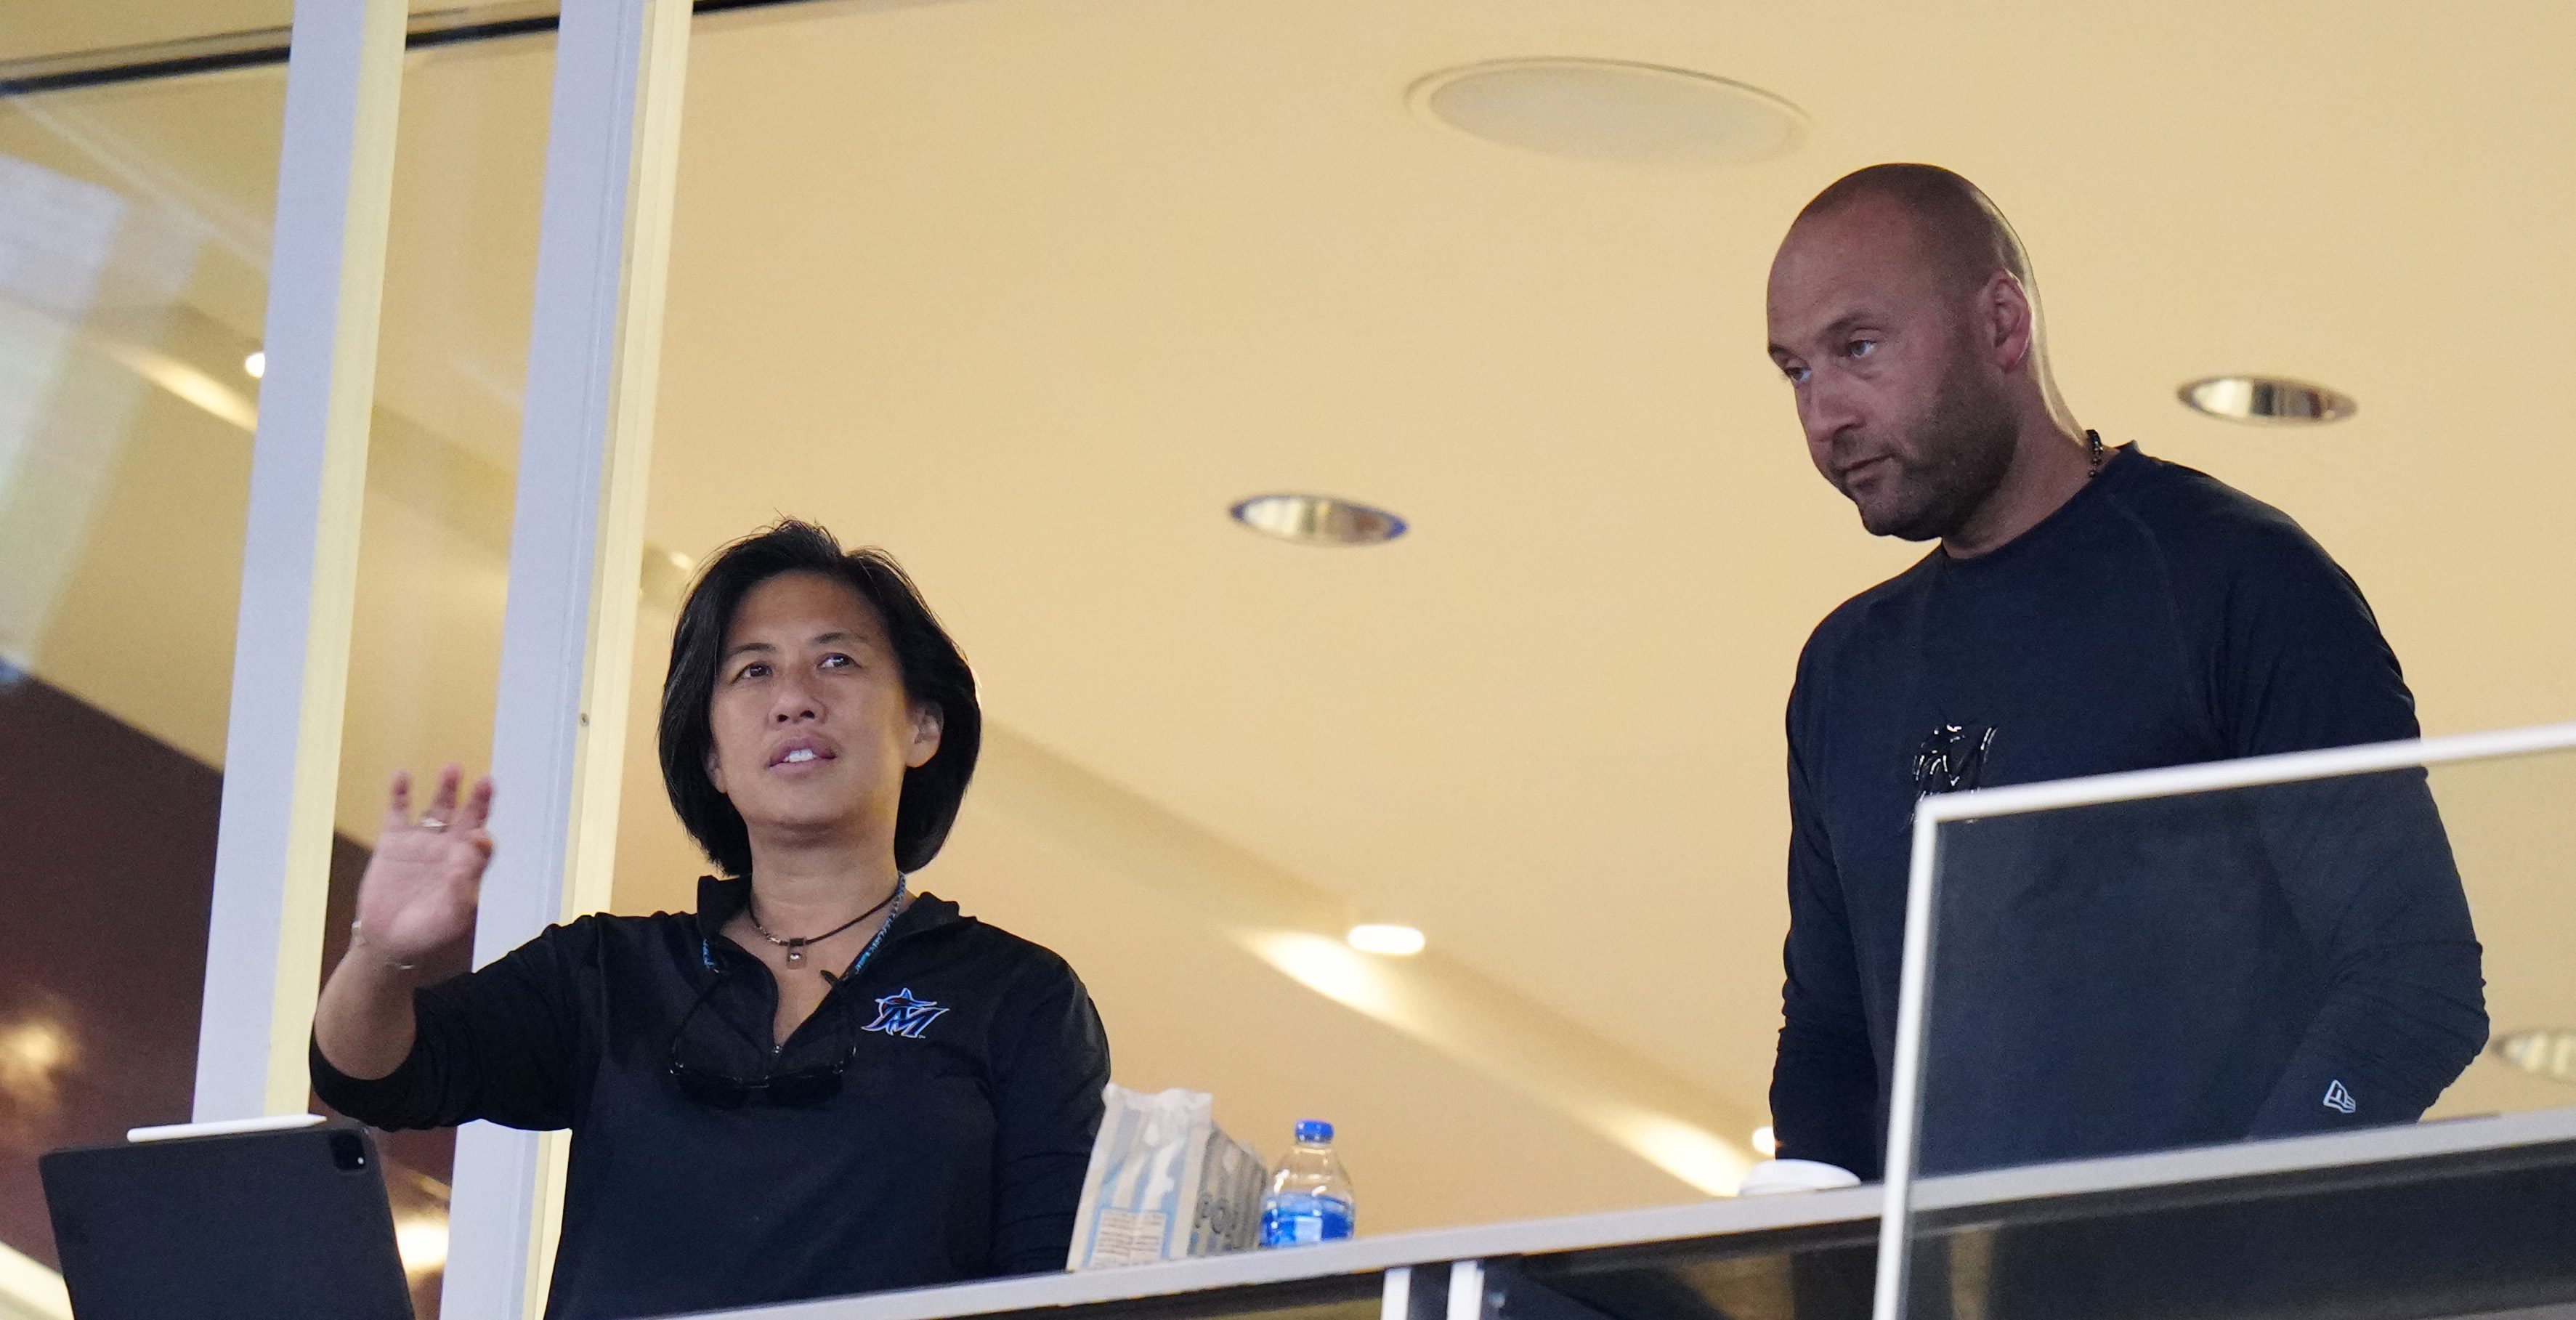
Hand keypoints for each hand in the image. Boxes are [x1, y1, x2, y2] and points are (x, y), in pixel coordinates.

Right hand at [351, 765, 494, 966]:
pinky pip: (398, 812)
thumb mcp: (449, 917)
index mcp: (467, 866)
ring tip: (453, 769)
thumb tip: (468, 858)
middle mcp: (448, 849)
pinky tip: (403, 775)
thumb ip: (460, 889)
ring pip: (438, 808)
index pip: (483, 845)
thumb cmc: (426, 933)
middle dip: (478, 800)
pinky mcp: (393, 841)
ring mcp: (421, 842)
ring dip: (446, 789)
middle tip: (486, 781)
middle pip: (468, 817)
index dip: (483, 839)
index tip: (479, 835)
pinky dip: (400, 794)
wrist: (387, 941)